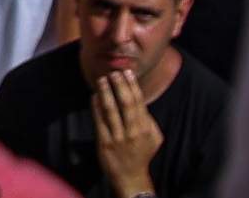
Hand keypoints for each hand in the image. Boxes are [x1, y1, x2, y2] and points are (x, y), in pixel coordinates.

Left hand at [94, 65, 164, 193]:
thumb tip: (140, 100)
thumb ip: (149, 120)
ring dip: (106, 92)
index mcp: (146, 129)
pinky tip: (94, 96)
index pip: (139, 102)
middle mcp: (133, 132)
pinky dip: (96, 106)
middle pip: (126, 103)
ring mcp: (118, 138)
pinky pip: (99, 120)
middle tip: (113, 72)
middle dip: (119, 85)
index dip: (132, 86)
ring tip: (102, 80)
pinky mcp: (105, 142)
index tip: (127, 72)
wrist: (130, 177)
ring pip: (111, 110)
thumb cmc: (141, 153)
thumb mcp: (153, 138)